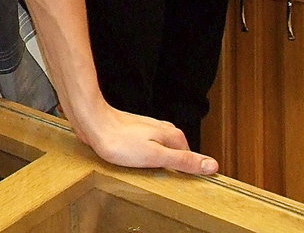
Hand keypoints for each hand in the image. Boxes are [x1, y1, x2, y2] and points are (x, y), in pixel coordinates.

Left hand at [74, 105, 218, 174]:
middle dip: (168, 167)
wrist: (91, 121)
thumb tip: (212, 165)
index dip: (184, 172)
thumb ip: (184, 161)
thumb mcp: (156, 156)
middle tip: (154, 175)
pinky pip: (145, 148)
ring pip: (160, 151)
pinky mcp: (134, 132)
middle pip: (176, 155)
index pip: (191, 160)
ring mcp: (148, 129)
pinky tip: (132, 160)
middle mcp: (163, 129)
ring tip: (141, 168)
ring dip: (154, 162)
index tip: (177, 182)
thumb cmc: (119, 140)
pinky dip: (141, 157)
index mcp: (174, 136)